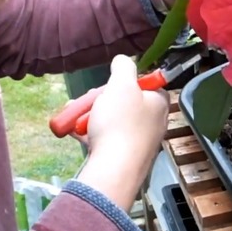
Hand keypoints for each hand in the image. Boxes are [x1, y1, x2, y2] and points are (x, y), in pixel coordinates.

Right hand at [75, 55, 168, 210]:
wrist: (113, 170)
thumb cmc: (120, 123)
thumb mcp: (121, 85)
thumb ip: (123, 68)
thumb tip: (123, 59)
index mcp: (159, 104)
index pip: (148, 85)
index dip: (127, 82)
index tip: (112, 84)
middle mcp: (153, 124)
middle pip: (126, 103)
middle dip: (102, 99)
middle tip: (90, 99)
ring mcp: (138, 143)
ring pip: (112, 122)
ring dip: (91, 115)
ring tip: (74, 113)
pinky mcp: (123, 158)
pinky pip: (105, 139)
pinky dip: (89, 132)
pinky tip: (72, 129)